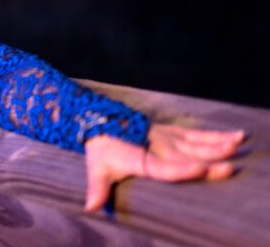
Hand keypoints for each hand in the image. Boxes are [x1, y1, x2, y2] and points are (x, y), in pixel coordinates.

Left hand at [83, 123, 245, 211]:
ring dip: (217, 145)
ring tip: (236, 145)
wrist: (99, 120)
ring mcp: (167, 138)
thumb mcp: (97, 168)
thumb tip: (90, 207)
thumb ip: (98, 188)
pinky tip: (234, 137)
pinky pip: (197, 135)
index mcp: (143, 159)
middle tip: (230, 166)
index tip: (200, 168)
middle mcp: (158, 147)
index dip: (183, 169)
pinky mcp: (172, 132)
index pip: (165, 167)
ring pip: (196, 143)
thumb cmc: (101, 150)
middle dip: (209, 160)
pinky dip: (215, 136)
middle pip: (187, 156)